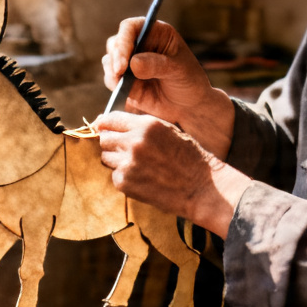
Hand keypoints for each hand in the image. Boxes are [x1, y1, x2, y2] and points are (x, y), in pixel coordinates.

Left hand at [95, 112, 250, 236]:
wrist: (202, 188)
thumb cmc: (190, 158)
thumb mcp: (169, 131)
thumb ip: (142, 126)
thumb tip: (112, 124)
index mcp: (147, 125)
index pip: (110, 119)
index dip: (106, 124)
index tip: (104, 129)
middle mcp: (134, 142)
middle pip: (104, 139)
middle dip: (112, 144)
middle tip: (125, 151)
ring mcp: (128, 164)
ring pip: (106, 158)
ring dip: (117, 161)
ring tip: (139, 166)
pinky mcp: (125, 183)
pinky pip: (114, 176)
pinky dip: (124, 178)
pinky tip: (143, 179)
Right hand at [101, 19, 233, 157]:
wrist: (189, 106)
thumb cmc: (189, 81)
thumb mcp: (179, 70)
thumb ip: (157, 65)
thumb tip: (133, 63)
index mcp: (155, 32)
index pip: (130, 27)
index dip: (123, 41)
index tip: (123, 62)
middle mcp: (139, 43)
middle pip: (115, 43)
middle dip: (115, 59)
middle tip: (120, 74)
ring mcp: (130, 61)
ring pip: (109, 61)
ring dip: (112, 73)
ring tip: (122, 86)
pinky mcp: (125, 79)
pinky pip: (111, 79)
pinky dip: (114, 85)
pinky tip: (124, 93)